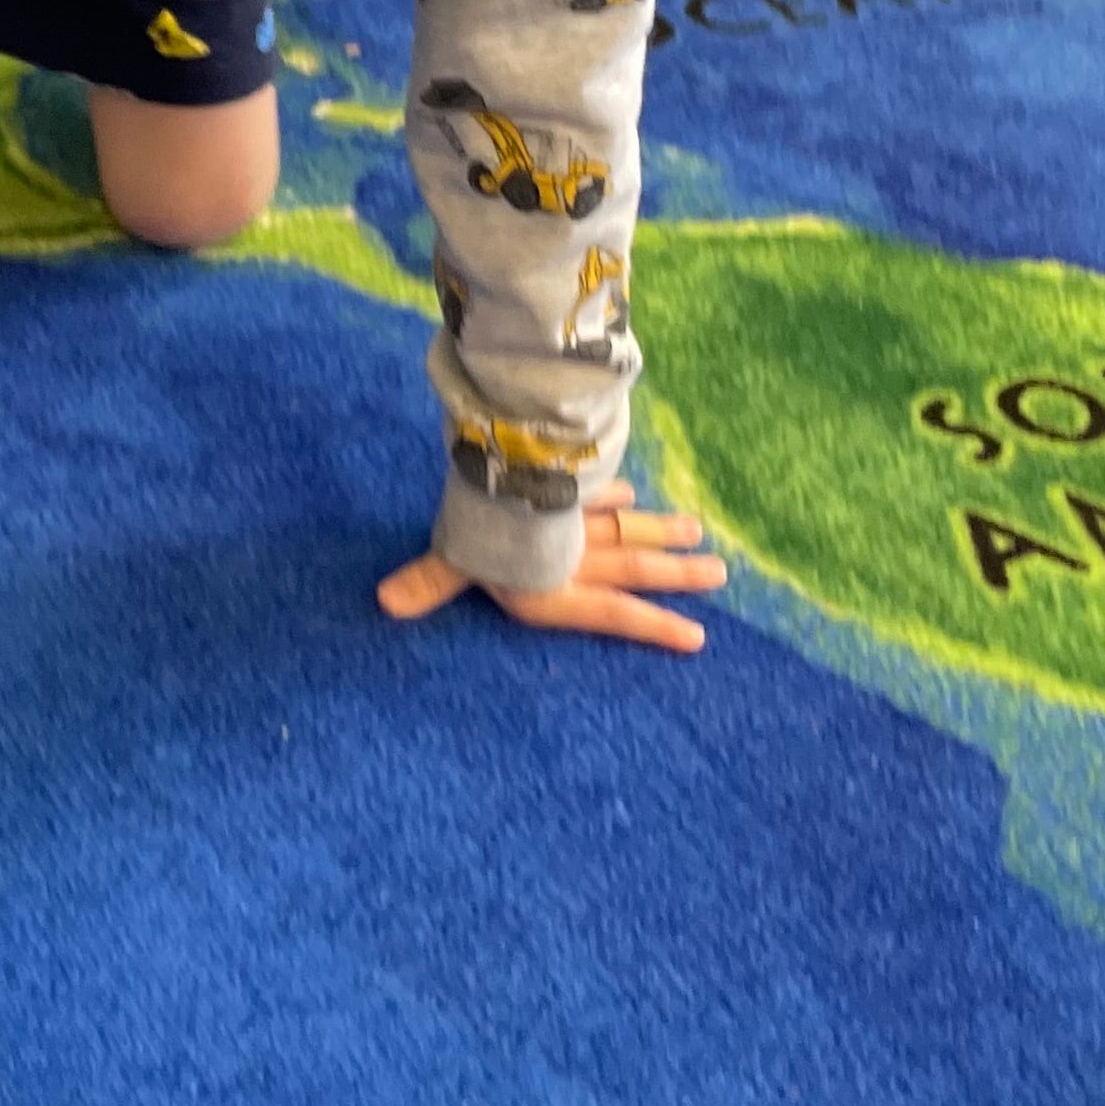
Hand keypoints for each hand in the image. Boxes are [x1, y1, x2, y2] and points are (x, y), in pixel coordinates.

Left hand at [375, 479, 726, 649]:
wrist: (509, 469)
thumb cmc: (481, 528)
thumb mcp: (456, 560)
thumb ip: (429, 583)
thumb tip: (385, 602)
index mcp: (556, 586)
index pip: (614, 612)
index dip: (654, 626)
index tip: (698, 637)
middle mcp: (577, 555)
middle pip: (635, 567)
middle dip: (676, 573)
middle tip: (719, 573)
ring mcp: (578, 516)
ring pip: (629, 528)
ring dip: (662, 532)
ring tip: (701, 534)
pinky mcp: (570, 480)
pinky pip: (599, 490)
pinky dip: (615, 492)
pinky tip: (633, 492)